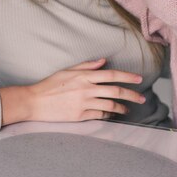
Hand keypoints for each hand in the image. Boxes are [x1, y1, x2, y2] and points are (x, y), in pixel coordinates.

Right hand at [0, 58, 145, 124]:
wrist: (34, 102)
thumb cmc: (50, 84)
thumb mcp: (68, 70)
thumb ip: (87, 66)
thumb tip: (103, 61)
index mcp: (84, 76)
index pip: (111, 75)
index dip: (127, 76)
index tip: (139, 79)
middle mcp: (86, 89)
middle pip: (115, 91)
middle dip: (132, 95)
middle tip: (142, 98)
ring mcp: (84, 103)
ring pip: (110, 105)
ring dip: (122, 107)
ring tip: (127, 109)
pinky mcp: (80, 115)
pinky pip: (100, 115)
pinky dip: (108, 114)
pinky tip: (112, 114)